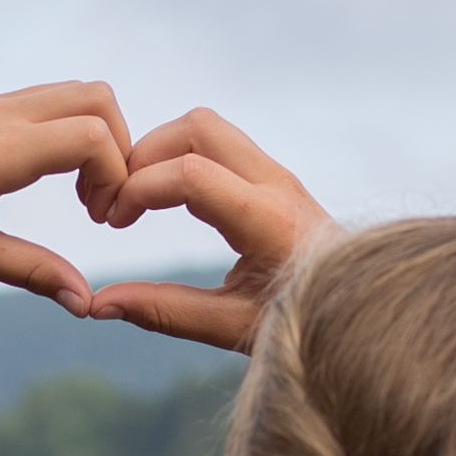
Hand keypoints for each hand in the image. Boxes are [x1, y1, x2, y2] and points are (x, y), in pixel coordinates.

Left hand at [0, 85, 132, 309]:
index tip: (101, 222)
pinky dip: (63, 133)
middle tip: (98, 206)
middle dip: (118, 149)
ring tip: (77, 197)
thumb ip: (33, 271)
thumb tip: (85, 303)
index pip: (95, 135)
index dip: (117, 176)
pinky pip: (40, 103)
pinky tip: (40, 182)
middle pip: (96, 98)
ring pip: (70, 94)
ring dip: (92, 139)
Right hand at [75, 108, 333, 355]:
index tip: (114, 221)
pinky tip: (165, 200)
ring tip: (136, 198)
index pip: (190, 174)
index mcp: (268, 221)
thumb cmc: (300, 323)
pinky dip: (181, 157)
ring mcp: (277, 175)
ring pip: (206, 127)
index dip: (138, 189)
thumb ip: (166, 312)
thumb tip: (98, 305)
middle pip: (197, 128)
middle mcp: (276, 185)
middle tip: (119, 201)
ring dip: (162, 151)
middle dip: (145, 154)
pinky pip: (219, 145)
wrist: (357, 310)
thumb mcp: (231, 327)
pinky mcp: (273, 177)